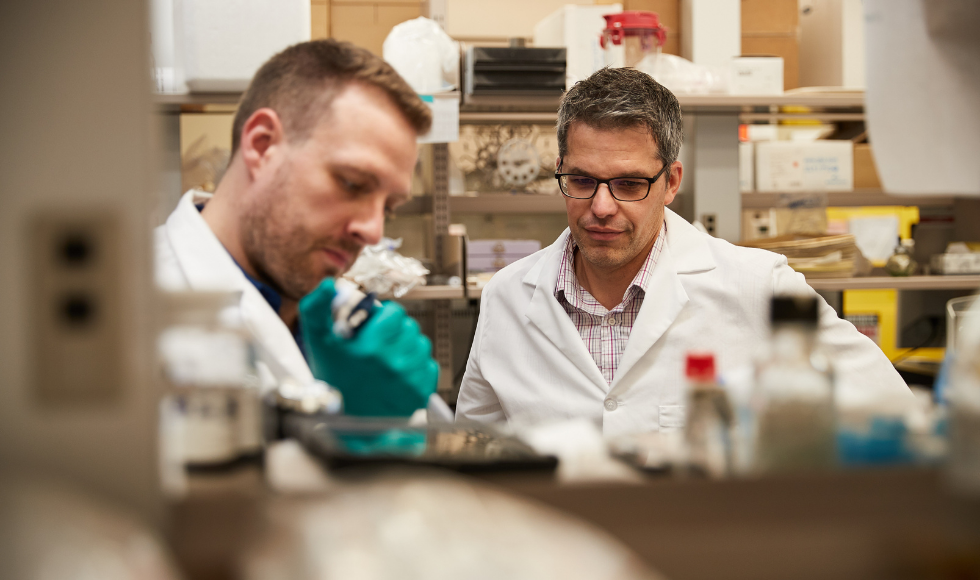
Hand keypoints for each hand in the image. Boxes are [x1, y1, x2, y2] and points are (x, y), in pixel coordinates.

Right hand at [299, 278, 438, 416]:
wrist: (344, 422)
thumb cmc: (331, 379)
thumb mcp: (316, 341)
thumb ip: (317, 307)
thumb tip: (329, 284)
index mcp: (369, 346)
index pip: (396, 313)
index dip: (385, 316)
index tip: (376, 325)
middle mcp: (392, 363)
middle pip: (410, 327)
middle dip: (396, 331)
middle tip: (381, 343)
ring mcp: (408, 379)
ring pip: (421, 344)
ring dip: (408, 347)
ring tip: (390, 358)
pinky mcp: (419, 393)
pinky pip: (429, 365)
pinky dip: (417, 367)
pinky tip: (399, 373)